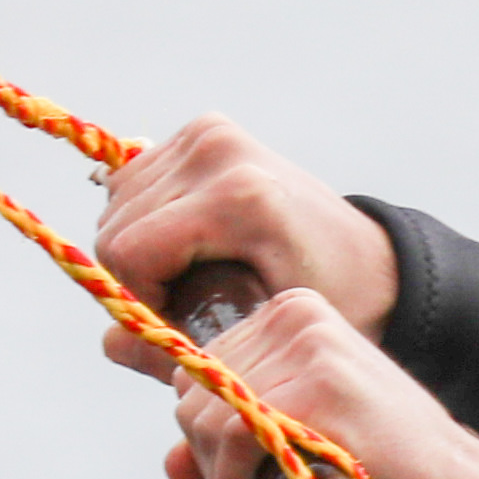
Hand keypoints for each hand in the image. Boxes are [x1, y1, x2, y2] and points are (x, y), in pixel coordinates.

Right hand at [92, 115, 399, 364]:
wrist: (367, 261)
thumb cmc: (323, 310)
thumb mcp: (255, 340)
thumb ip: (177, 349)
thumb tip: (111, 342)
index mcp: (237, 197)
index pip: (129, 250)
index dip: (140, 299)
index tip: (179, 324)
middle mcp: (218, 150)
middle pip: (115, 226)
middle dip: (138, 277)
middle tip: (186, 305)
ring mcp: (208, 132)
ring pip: (116, 202)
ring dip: (140, 249)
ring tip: (190, 277)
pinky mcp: (204, 129)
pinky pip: (134, 182)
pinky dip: (148, 220)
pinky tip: (189, 245)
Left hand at [159, 287, 478, 478]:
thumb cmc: (380, 470)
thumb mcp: (297, 444)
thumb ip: (233, 448)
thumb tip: (171, 466)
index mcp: (293, 313)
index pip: (198, 368)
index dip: (206, 434)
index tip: (243, 472)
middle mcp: (298, 316)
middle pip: (193, 392)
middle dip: (210, 458)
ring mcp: (311, 349)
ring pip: (205, 418)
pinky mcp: (319, 391)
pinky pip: (234, 439)